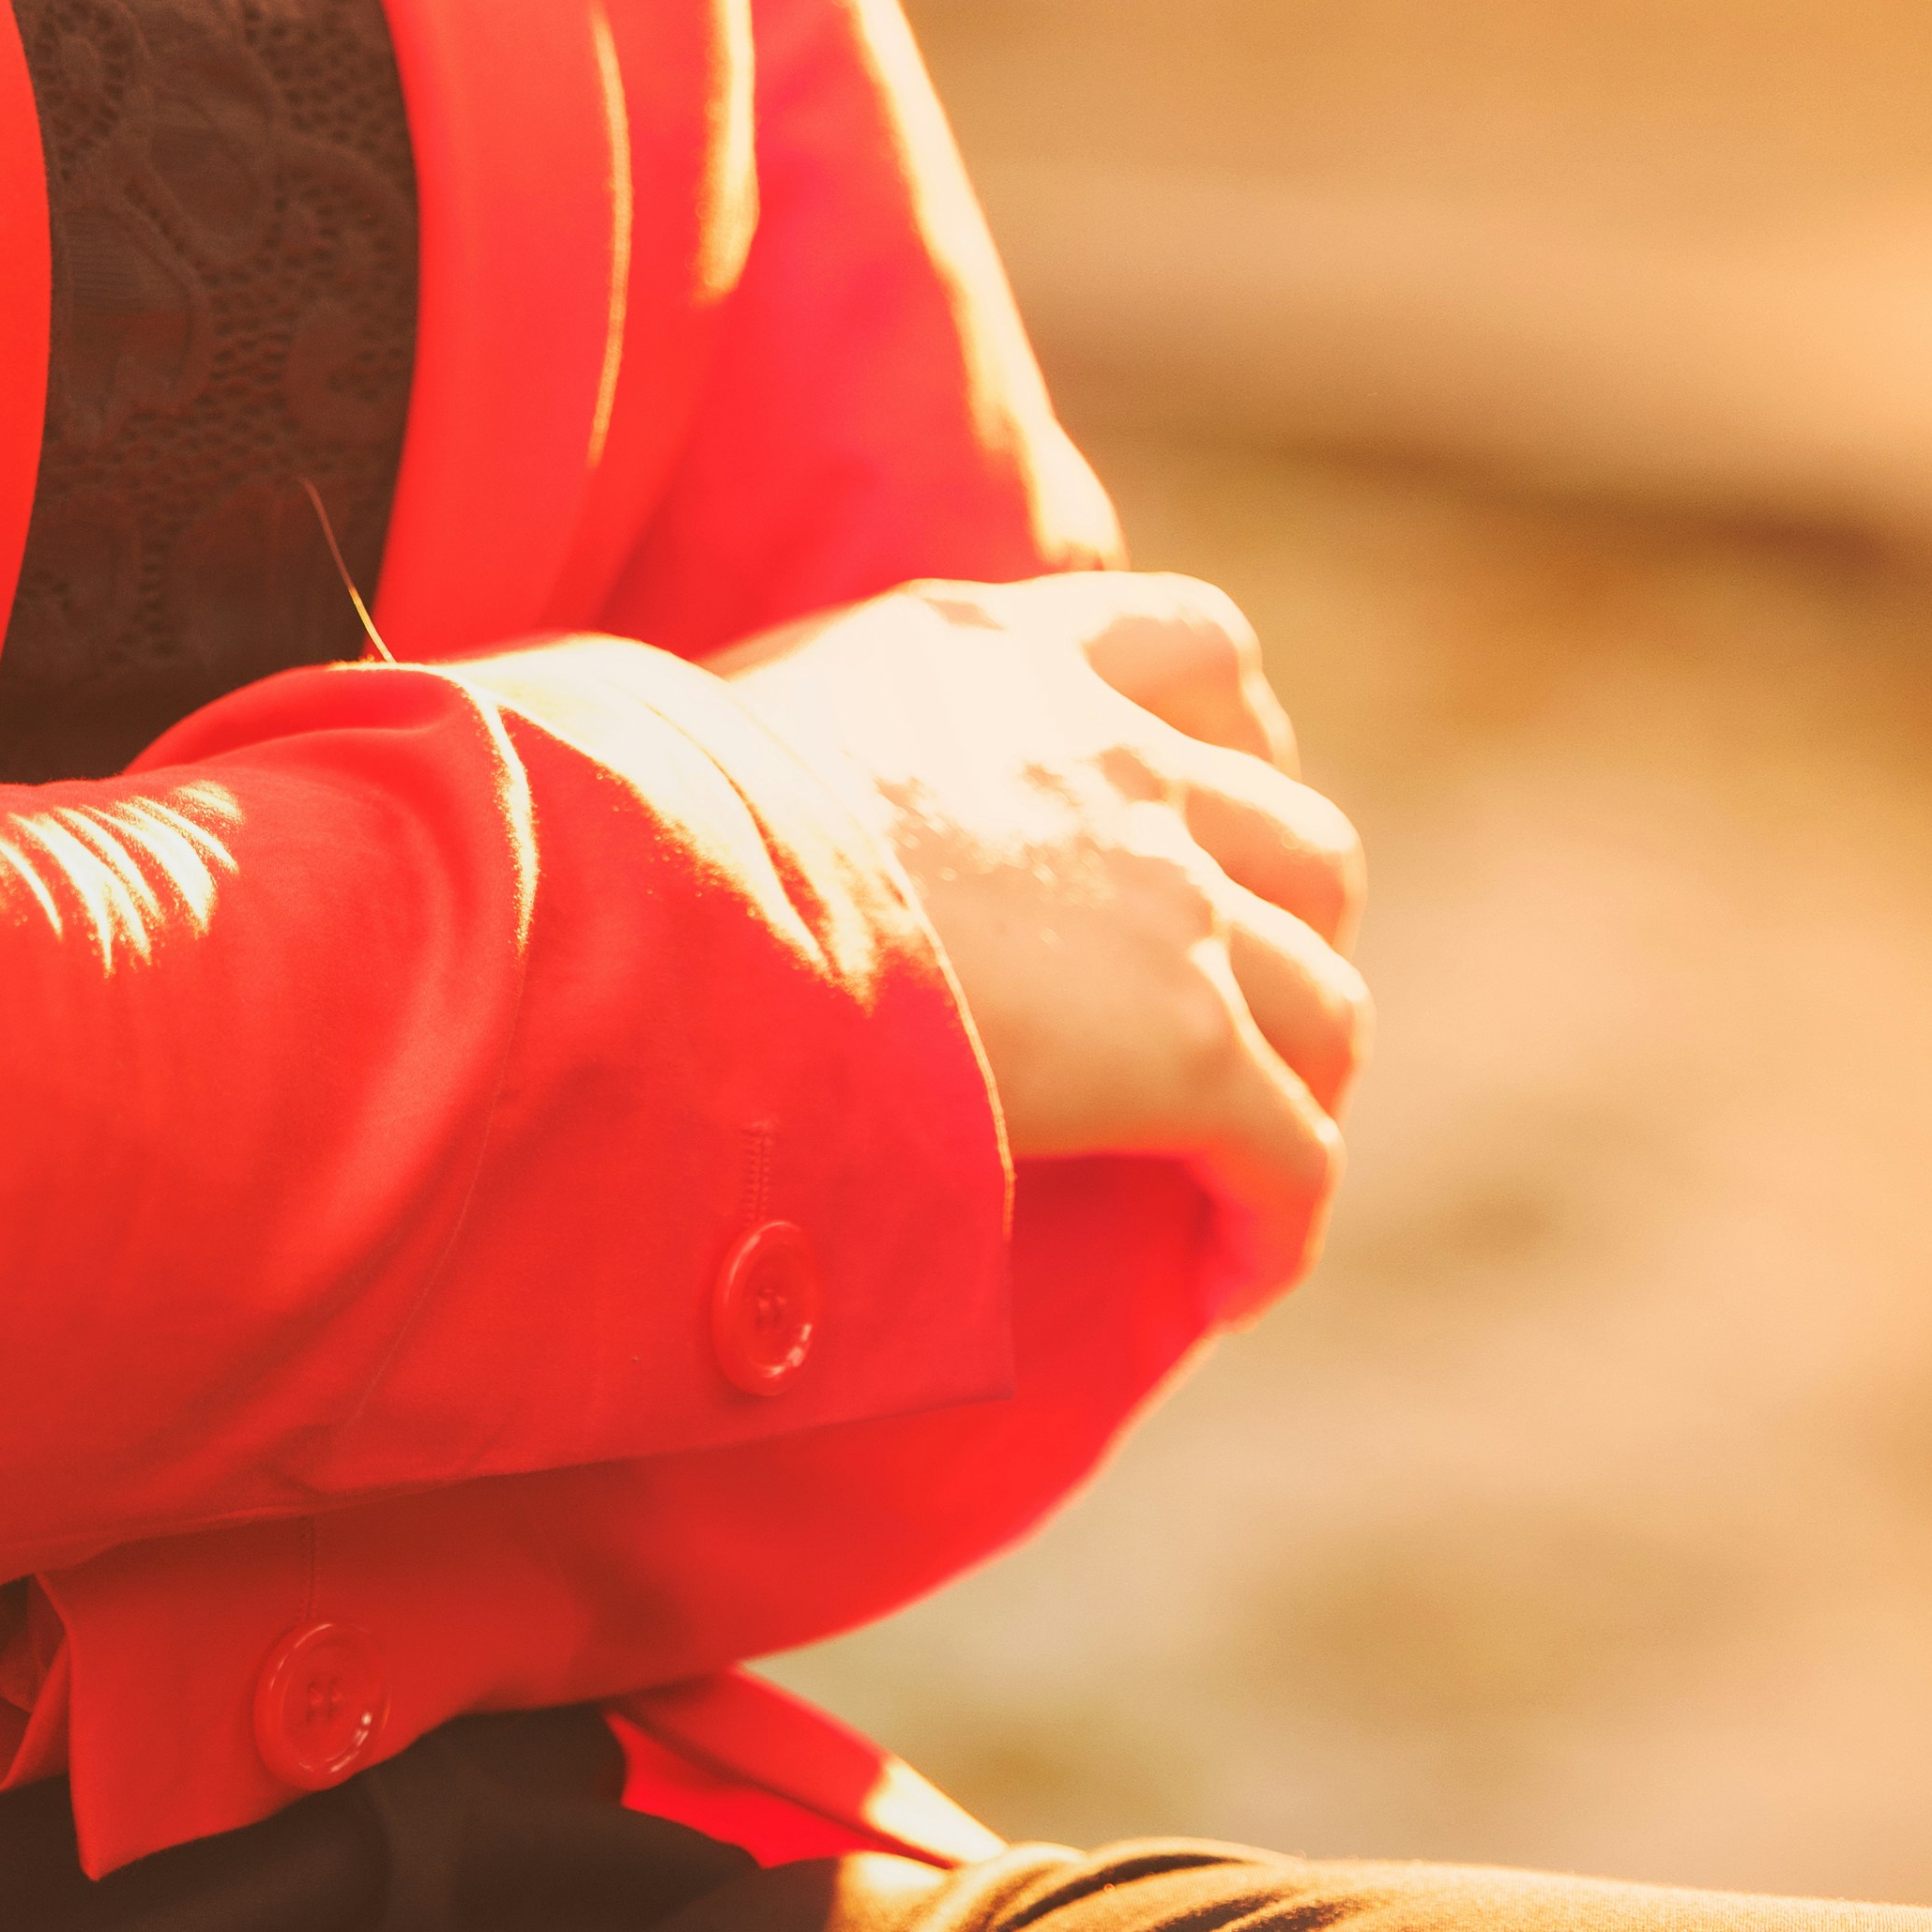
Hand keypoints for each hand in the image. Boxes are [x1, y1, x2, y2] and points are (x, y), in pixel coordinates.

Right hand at [717, 566, 1369, 1303]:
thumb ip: (762, 725)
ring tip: (1239, 1161)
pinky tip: (1226, 1282)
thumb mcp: (706, 709)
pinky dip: (1275, 1220)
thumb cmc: (607, 818)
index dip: (1235, 740)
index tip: (1216, 808)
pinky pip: (1289, 1153)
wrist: (658, 894)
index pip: (1194, 649)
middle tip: (1236, 1010)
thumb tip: (644, 763)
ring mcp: (1161, 896)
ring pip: (1324, 996)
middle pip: (1297, 836)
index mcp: (993, 651)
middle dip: (1290, 925)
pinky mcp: (1181, 1047)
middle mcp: (1108, 753)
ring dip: (1300, 1077)